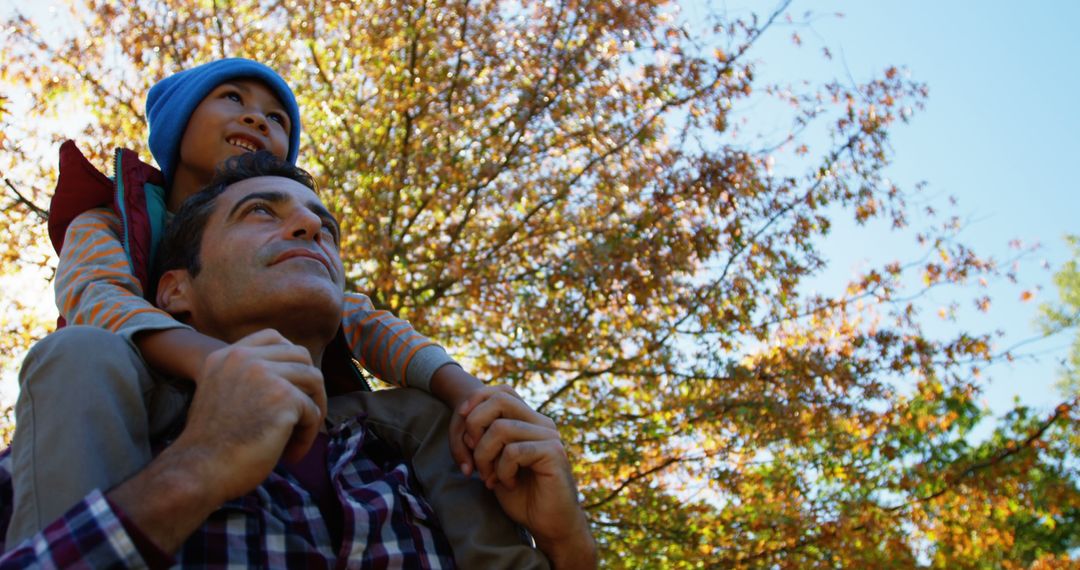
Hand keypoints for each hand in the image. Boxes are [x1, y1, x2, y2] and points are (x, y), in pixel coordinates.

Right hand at [177, 328, 326, 501]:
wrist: (198, 470)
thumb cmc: (211, 445)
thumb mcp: (220, 394)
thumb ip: (247, 378)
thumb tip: (292, 377)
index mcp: (226, 355)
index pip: (273, 336)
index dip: (291, 357)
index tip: (292, 383)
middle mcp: (245, 358)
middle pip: (301, 356)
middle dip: (308, 386)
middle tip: (302, 417)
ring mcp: (265, 375)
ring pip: (314, 380)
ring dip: (313, 410)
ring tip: (298, 436)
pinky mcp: (283, 397)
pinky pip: (313, 411)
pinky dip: (308, 435)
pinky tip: (291, 454)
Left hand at [458, 390, 596, 568]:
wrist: (550, 525)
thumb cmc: (522, 496)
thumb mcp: (495, 463)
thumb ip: (485, 439)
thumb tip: (464, 417)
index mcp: (530, 421)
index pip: (502, 391)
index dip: (477, 400)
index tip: (461, 424)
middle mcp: (542, 423)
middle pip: (499, 400)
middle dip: (474, 426)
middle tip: (473, 456)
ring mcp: (550, 436)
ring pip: (500, 428)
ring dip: (484, 456)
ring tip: (489, 478)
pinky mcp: (553, 453)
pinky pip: (513, 451)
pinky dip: (501, 471)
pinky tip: (507, 485)